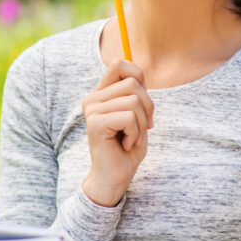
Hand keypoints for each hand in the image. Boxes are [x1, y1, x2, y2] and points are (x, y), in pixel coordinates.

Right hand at [81, 58, 153, 205]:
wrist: (115, 177)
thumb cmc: (128, 148)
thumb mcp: (137, 116)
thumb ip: (136, 94)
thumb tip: (140, 75)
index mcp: (101, 94)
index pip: (118, 63)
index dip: (138, 76)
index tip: (142, 102)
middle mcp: (93, 99)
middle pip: (133, 83)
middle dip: (147, 107)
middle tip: (143, 128)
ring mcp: (92, 110)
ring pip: (133, 101)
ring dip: (141, 124)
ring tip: (132, 138)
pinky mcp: (95, 123)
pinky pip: (128, 117)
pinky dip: (135, 134)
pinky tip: (126, 145)